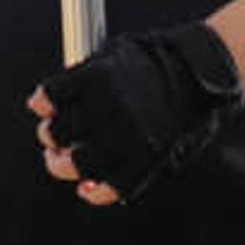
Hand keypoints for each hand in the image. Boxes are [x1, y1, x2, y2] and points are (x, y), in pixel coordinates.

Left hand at [29, 21, 241, 205]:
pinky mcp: (146, 162)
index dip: (42, 102)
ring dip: (62, 165)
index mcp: (99, 77)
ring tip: (61, 160)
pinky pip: (109, 188)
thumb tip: (52, 100)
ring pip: (77, 165)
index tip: (42, 106)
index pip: (50, 96)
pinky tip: (87, 185)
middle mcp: (110, 108)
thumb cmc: (155, 61)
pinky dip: (93, 191)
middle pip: (56, 133)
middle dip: (49, 135)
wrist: (203, 76)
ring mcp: (128, 138)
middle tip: (52, 136)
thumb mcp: (115, 53)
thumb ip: (83, 75)